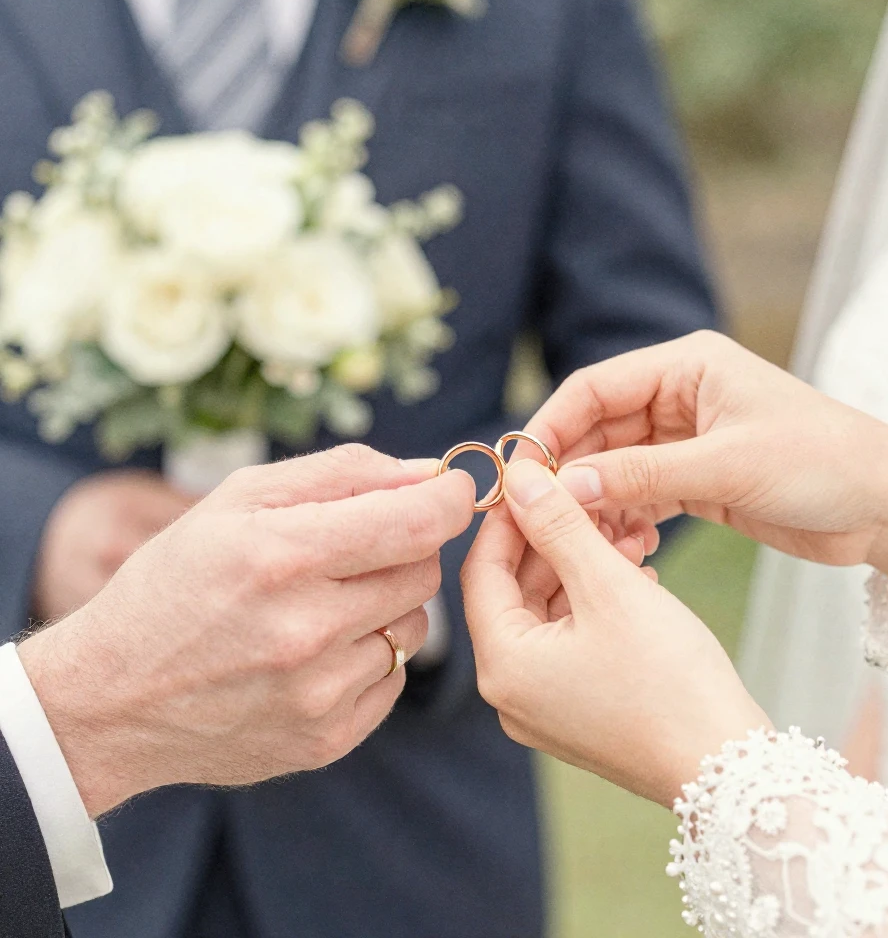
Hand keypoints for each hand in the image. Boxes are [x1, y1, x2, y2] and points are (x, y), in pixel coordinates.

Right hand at [18, 445, 475, 817]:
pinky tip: (316, 654)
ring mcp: (319, 693)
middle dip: (406, 548)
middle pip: (423, 571)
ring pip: (415, 627)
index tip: (450, 491)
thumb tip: (428, 473)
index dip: (449, 500)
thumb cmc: (177, 581)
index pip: (418, 523)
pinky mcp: (326, 738)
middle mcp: (307, 630)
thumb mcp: (238, 500)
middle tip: (355, 550)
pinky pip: (393, 678)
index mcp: (283, 555)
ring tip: (324, 606)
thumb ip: (342, 474)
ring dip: (387, 606)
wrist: (112, 698)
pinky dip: (370, 657)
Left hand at [462, 458, 769, 806]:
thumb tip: (520, 479)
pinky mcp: (579, 710)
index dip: (508, 518)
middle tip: (592, 502)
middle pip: (516, 592)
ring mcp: (545, 707)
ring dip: (582, 567)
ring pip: (549, 613)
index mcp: (503, 666)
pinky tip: (635, 574)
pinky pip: (572, 640)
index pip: (482, 571)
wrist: (729, 767)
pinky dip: (597, 602)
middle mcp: (512, 694)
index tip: (536, 479)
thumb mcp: (609, 586)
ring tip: (626, 537)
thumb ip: (559, 526)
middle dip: (555, 541)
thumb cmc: (670, 681)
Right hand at [525, 332, 887, 590]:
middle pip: (598, 428)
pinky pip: (641, 492)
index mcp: (686, 366)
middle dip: (570, 470)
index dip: (552, 427)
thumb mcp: (726, 465)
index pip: (594, 388)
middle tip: (540, 514)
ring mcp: (687, 439)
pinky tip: (621, 542)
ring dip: (596, 499)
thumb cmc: (821, 462)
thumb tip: (564, 486)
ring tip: (582, 536)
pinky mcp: (698, 479)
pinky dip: (624, 515)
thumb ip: (640, 474)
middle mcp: (680, 396)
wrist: (886, 504)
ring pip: (615, 465)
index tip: (522, 470)